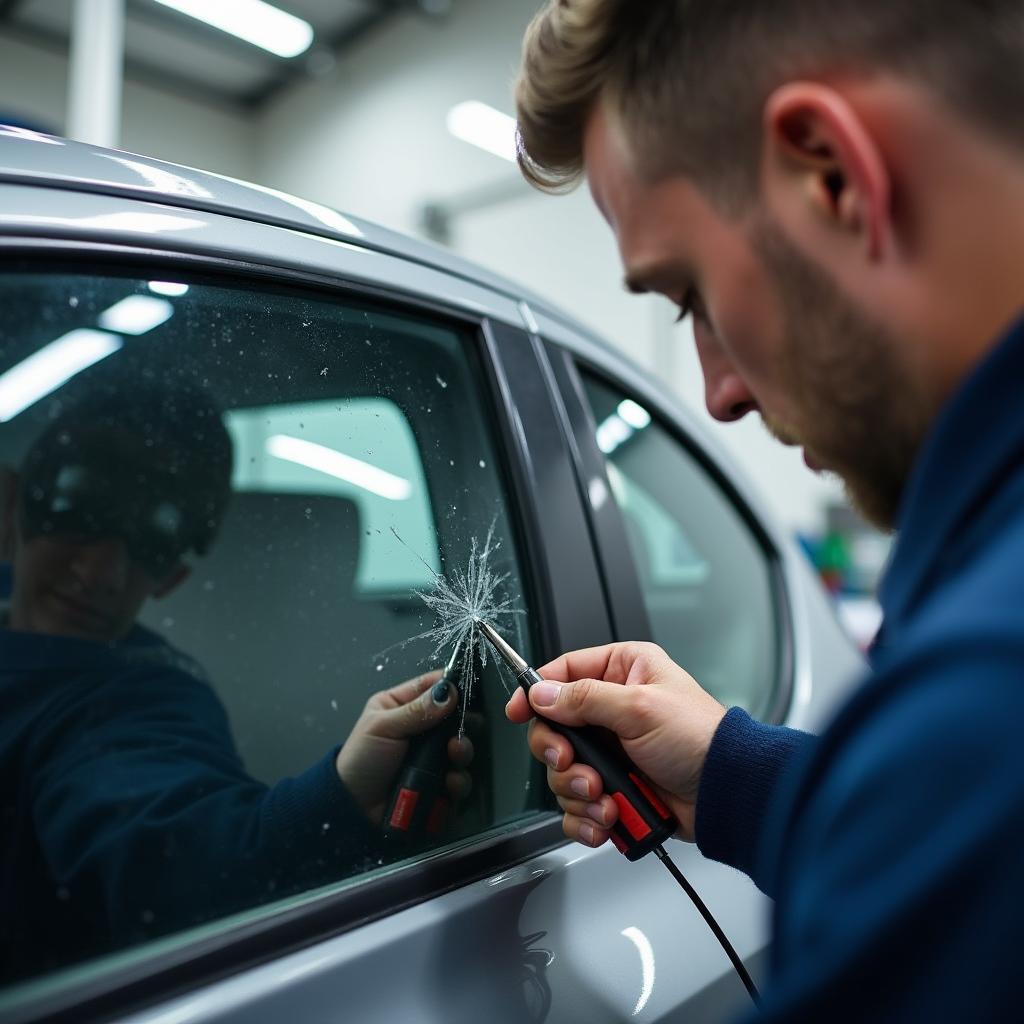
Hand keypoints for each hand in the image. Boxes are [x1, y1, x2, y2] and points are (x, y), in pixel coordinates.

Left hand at [336, 670, 473, 823]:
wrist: (354, 809)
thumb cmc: (361, 760)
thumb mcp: (382, 728)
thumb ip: (416, 710)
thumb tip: (449, 691)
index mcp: (403, 707)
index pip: (432, 687)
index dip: (451, 686)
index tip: (466, 690)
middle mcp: (422, 730)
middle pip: (455, 718)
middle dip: (463, 723)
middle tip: (459, 729)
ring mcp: (434, 759)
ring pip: (462, 748)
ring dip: (462, 750)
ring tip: (454, 754)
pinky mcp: (441, 785)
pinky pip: (460, 779)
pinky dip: (459, 780)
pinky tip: (448, 781)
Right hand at [505, 642, 725, 847]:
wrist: (726, 793)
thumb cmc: (700, 739)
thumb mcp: (638, 707)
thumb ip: (584, 699)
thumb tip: (541, 693)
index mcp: (623, 672)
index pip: (563, 673)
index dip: (536, 691)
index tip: (518, 711)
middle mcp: (613, 710)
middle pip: (554, 728)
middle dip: (560, 754)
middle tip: (574, 764)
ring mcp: (612, 752)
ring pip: (562, 771)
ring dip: (577, 791)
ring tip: (605, 797)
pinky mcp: (614, 789)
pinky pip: (577, 805)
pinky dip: (586, 817)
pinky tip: (606, 818)